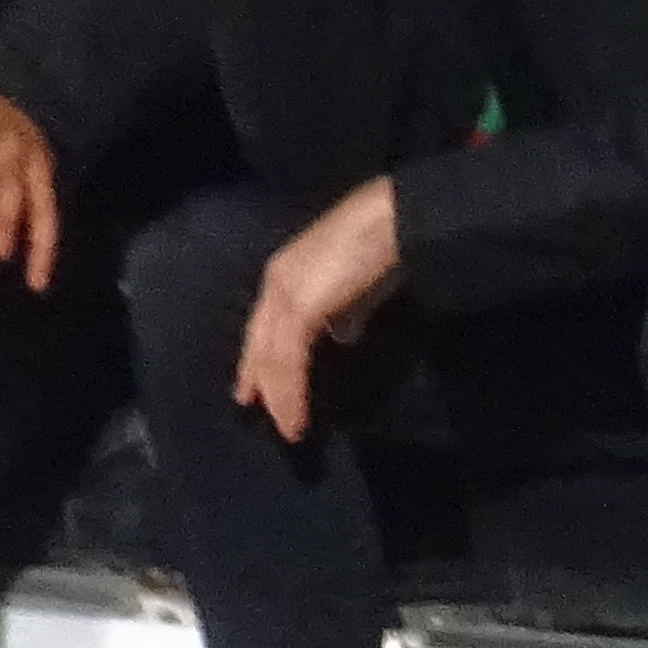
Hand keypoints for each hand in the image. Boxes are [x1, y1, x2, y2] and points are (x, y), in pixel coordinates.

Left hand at [231, 177, 403, 443]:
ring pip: (272, 358)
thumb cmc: (383, 243)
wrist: (393, 220)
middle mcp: (278, 282)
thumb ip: (347, 309)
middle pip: (260, 343)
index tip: (254, 387)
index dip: (259, 357)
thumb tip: (342, 334)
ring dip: (279, 397)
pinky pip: (288, 362)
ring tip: (288, 427)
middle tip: (261, 413)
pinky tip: (296, 415)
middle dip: (260, 380)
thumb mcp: (359, 282)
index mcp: (287, 272)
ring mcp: (286, 295)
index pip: (265, 324)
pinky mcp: (300, 310)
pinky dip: (291, 393)